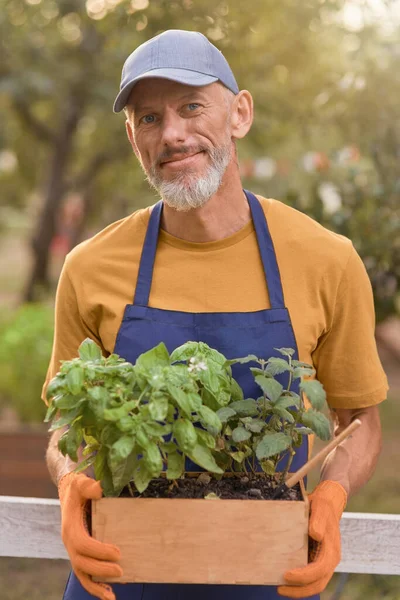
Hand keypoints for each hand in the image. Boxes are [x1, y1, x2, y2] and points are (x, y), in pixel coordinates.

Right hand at [58, 472, 122, 599]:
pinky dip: (94, 586)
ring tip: (112, 595)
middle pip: (82, 563)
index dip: (98, 551)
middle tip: (121, 570)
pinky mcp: (80, 554)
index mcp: (70, 528)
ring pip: (81, 574)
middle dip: (100, 569)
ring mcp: (74, 550)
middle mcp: (70, 542)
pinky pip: (84, 574)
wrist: (69, 493)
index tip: (117, 552)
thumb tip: (99, 489)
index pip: (82, 544)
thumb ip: (89, 486)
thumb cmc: (78, 488)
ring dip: (96, 586)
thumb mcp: (81, 482)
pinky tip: (108, 593)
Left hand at [278, 480, 346, 597]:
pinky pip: (310, 576)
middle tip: (279, 588)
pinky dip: (299, 582)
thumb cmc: (323, 506)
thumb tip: (315, 534)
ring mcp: (324, 561)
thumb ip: (318, 521)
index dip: (303, 576)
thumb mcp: (320, 509)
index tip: (286, 575)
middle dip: (299, 590)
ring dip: (298, 589)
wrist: (328, 503)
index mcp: (332, 551)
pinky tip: (284, 578)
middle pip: (317, 584)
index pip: (319, 571)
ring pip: (314, 583)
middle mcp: (329, 560)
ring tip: (280, 587)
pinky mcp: (317, 559)